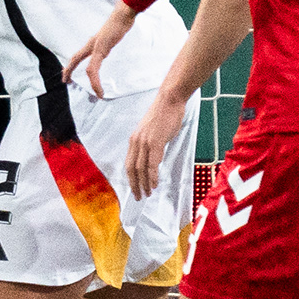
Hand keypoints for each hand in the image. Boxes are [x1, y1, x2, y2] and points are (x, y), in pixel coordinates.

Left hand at [62, 0, 137, 97]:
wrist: (123, 14)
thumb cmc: (119, 23)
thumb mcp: (111, 35)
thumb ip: (106, 43)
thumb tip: (106, 47)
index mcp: (93, 43)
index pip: (77, 55)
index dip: (71, 65)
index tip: (67, 74)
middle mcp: (92, 45)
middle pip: (75, 59)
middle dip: (69, 70)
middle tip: (65, 81)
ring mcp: (96, 47)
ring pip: (88, 68)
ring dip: (92, 83)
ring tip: (98, 94)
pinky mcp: (102, 48)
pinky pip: (95, 68)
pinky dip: (96, 80)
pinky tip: (100, 89)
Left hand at [123, 86, 185, 202]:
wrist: (169, 100)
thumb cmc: (164, 115)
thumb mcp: (152, 132)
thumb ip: (150, 145)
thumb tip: (154, 158)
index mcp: (134, 140)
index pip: (128, 164)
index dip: (131, 178)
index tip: (135, 189)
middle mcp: (135, 142)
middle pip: (131, 169)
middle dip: (134, 185)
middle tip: (139, 197)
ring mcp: (144, 142)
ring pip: (141, 168)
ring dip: (144, 183)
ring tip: (147, 194)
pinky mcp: (155, 142)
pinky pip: (152, 163)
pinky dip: (152, 176)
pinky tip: (154, 184)